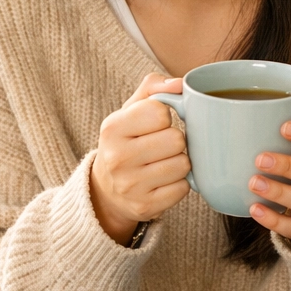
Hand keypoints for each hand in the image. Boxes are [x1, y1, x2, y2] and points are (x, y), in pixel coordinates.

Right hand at [90, 74, 190, 244]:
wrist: (107, 189)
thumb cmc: (128, 141)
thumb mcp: (132, 110)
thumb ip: (155, 88)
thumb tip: (181, 83)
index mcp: (112, 128)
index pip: (160, 112)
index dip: (165, 116)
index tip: (155, 124)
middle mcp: (117, 158)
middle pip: (176, 139)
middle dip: (175, 141)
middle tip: (161, 146)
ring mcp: (130, 186)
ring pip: (183, 164)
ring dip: (179, 162)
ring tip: (162, 163)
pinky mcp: (145, 207)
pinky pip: (183, 188)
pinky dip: (179, 184)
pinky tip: (163, 181)